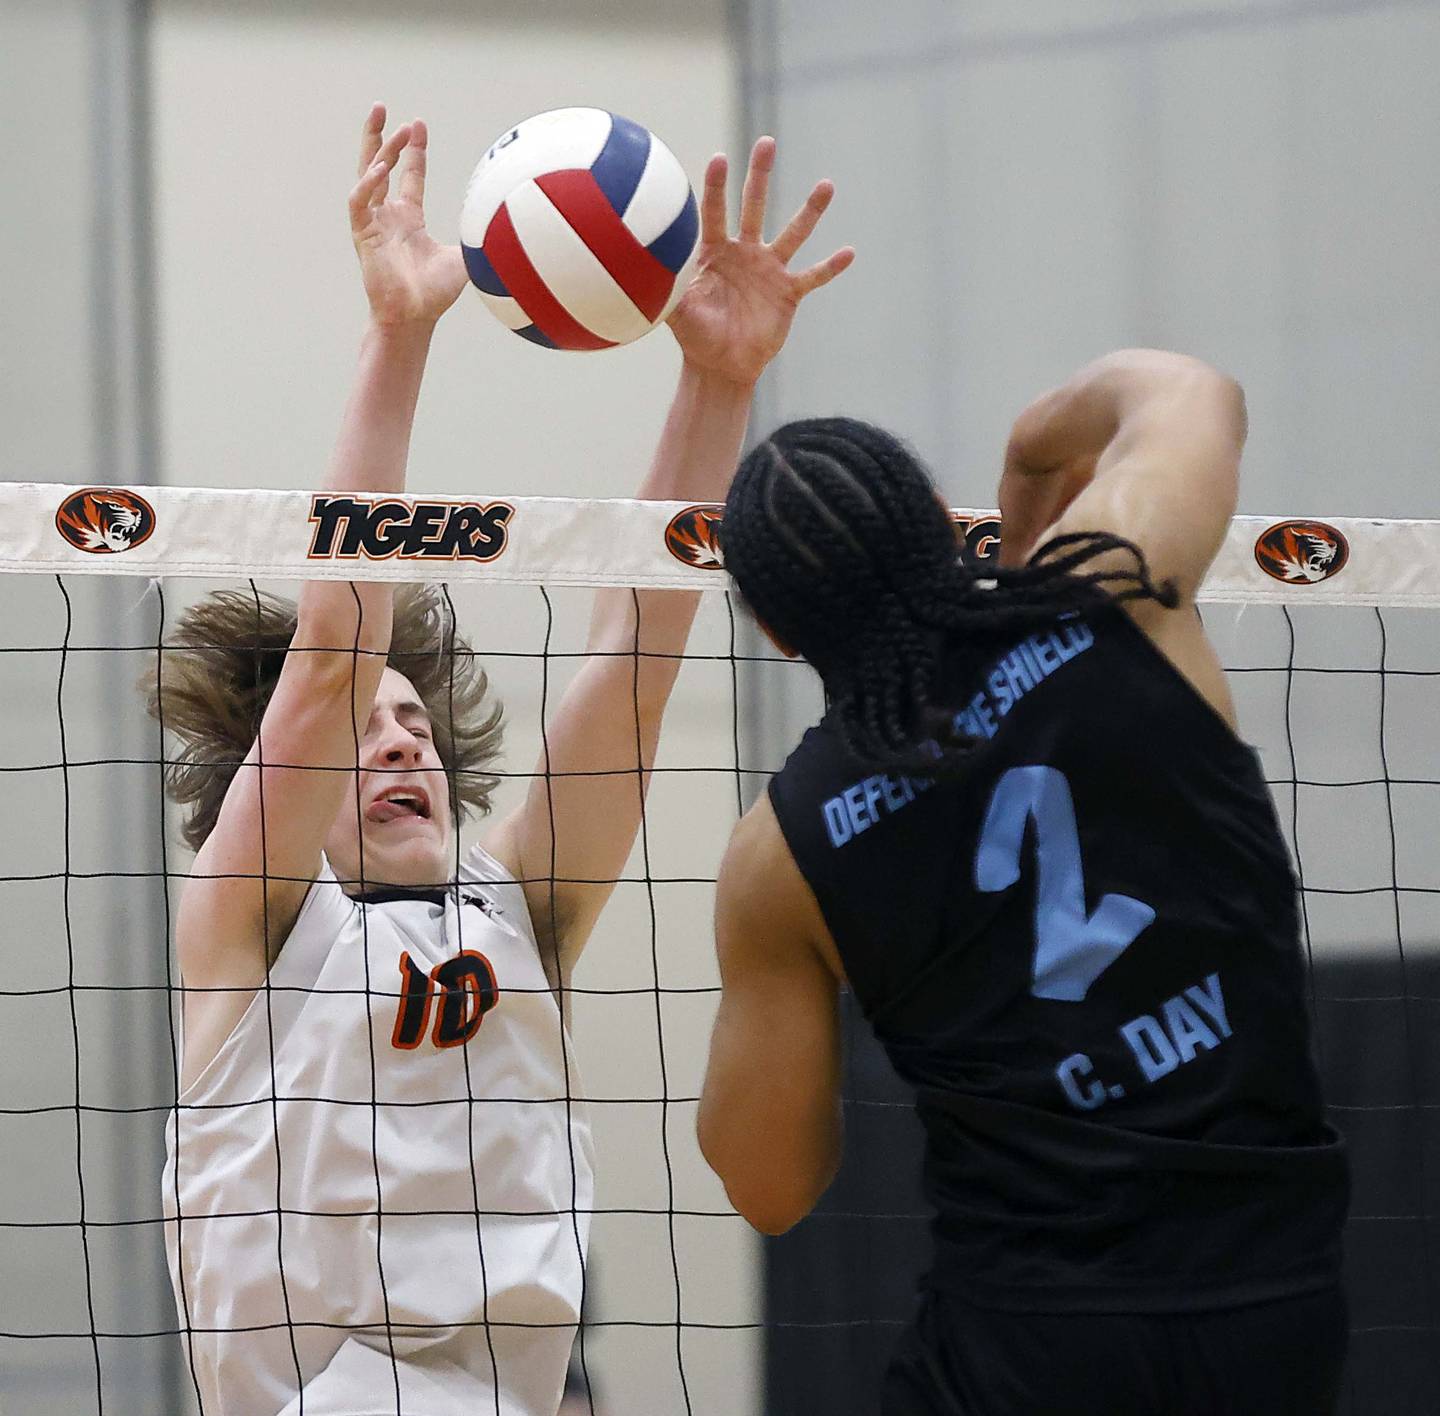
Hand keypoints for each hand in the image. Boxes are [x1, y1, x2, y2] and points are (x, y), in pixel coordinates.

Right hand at [349, 104, 466, 328]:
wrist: (414, 319)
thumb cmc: (434, 295)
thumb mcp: (465, 259)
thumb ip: (480, 239)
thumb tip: (508, 228)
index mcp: (408, 219)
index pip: (408, 175)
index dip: (413, 150)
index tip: (419, 124)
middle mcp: (388, 217)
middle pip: (378, 165)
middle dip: (381, 136)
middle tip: (384, 107)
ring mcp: (373, 224)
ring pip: (368, 175)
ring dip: (378, 149)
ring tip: (392, 125)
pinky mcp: (362, 235)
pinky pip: (359, 202)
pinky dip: (368, 184)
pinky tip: (382, 168)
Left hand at [667, 137, 853, 386]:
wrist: (721, 365)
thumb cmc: (695, 336)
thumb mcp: (677, 313)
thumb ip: (666, 290)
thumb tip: (642, 272)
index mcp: (715, 251)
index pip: (714, 211)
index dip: (717, 186)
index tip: (720, 158)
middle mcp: (745, 252)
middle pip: (754, 206)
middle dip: (759, 175)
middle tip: (766, 142)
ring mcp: (769, 270)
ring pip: (793, 233)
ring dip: (810, 211)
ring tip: (826, 185)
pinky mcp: (788, 292)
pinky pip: (813, 276)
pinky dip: (830, 267)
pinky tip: (849, 252)